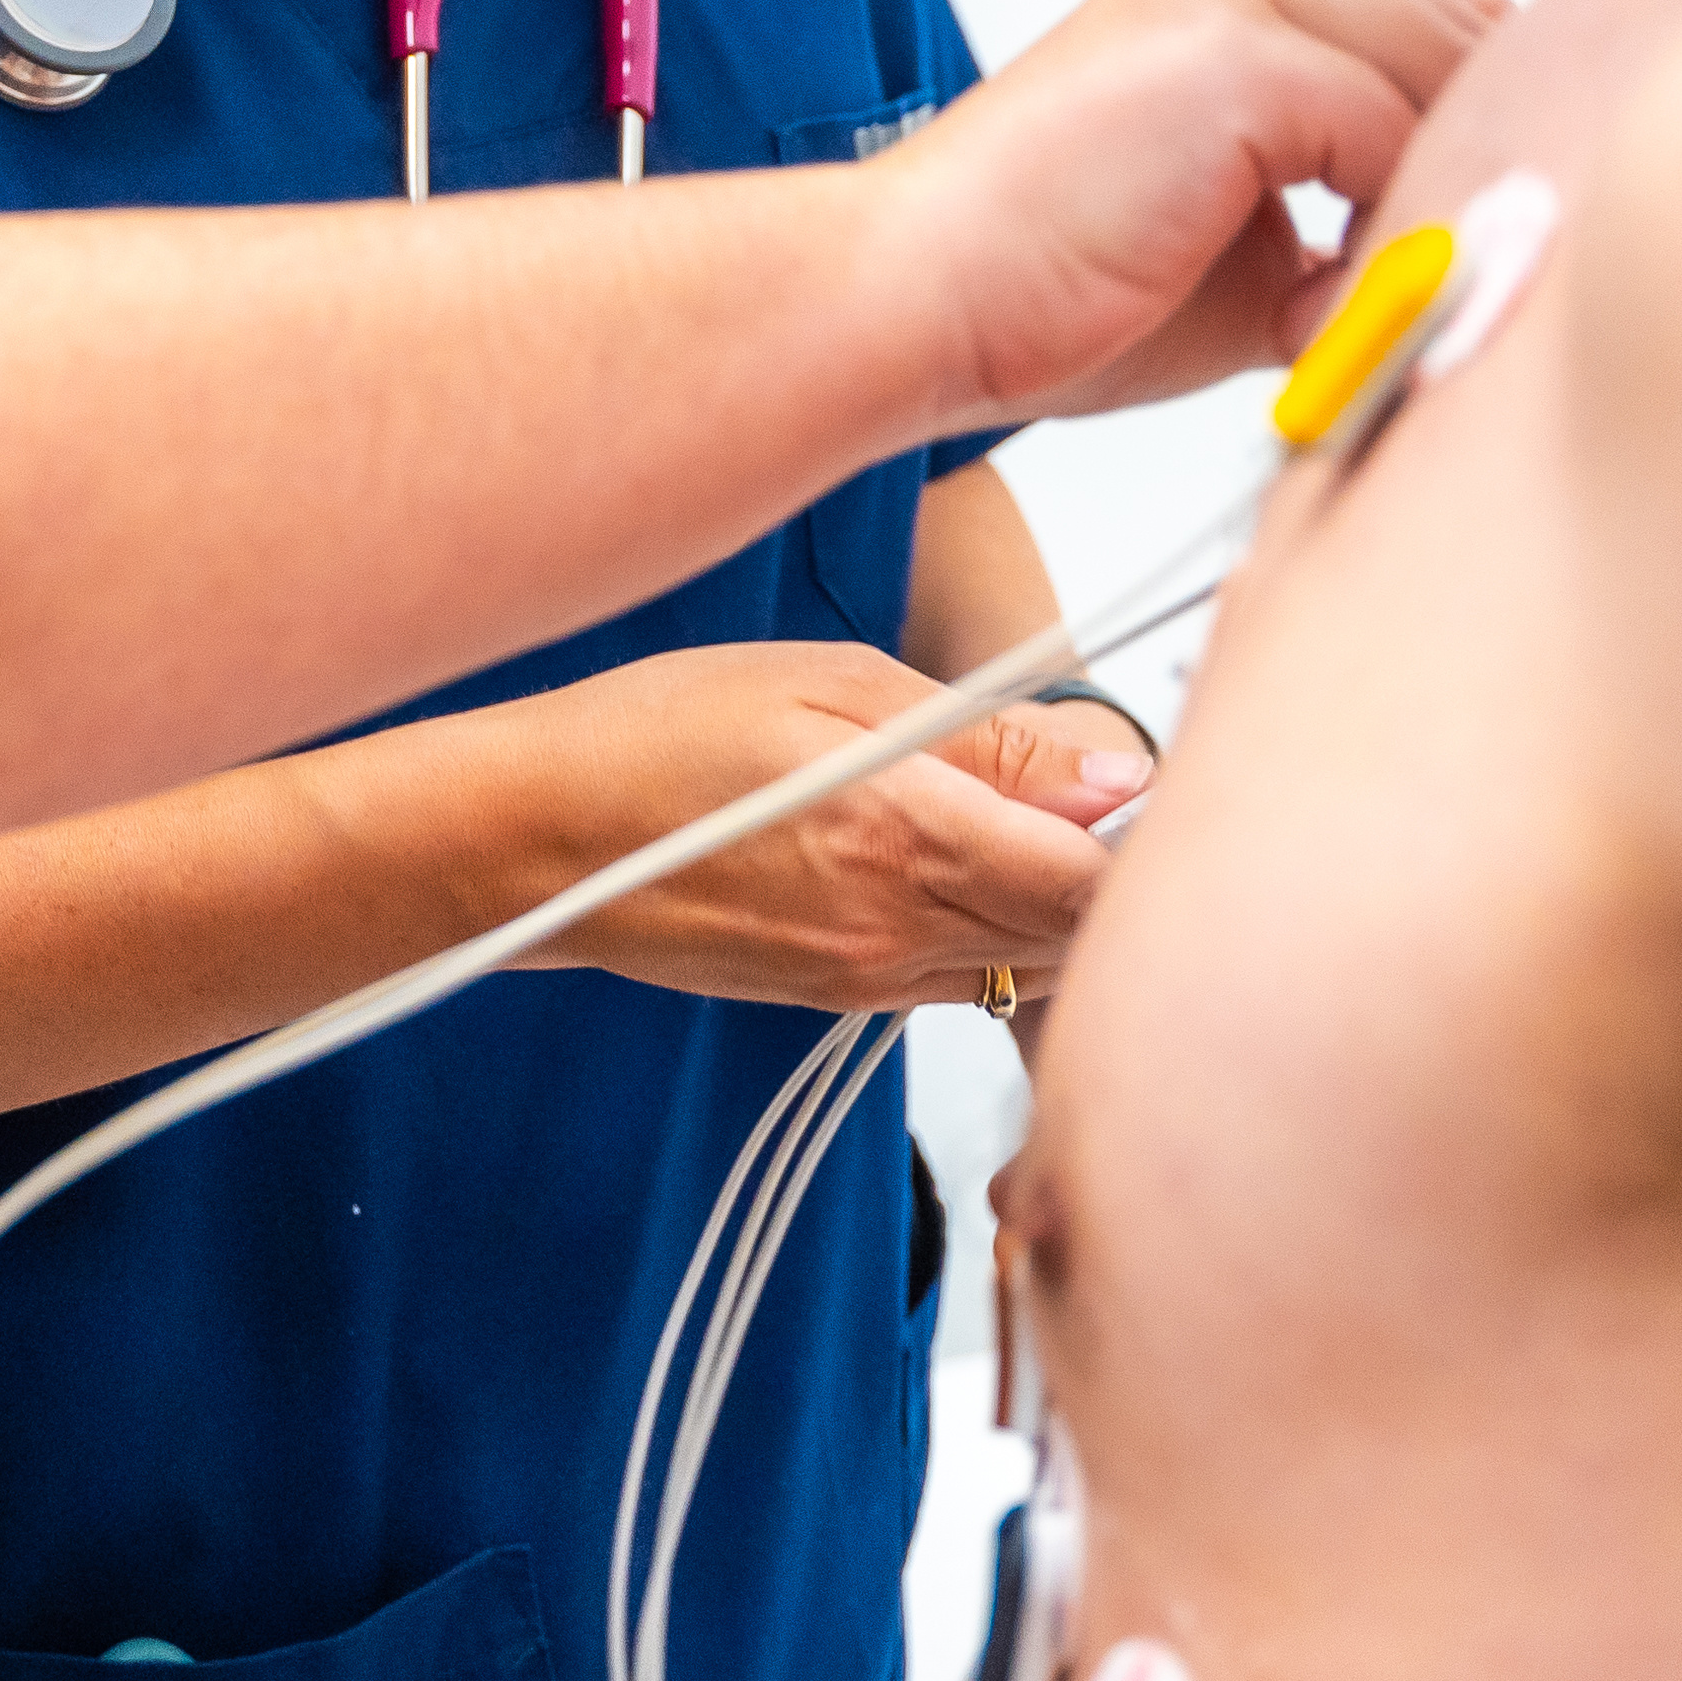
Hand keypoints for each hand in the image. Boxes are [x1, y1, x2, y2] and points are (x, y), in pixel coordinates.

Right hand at [447, 644, 1151, 1010]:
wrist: (531, 844)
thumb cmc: (658, 733)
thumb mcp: (827, 683)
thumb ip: (986, 738)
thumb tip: (1119, 775)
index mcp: (901, 836)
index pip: (1099, 879)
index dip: (1150, 834)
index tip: (1150, 774)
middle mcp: (898, 930)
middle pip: (1084, 935)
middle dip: (1123, 871)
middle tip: (1114, 788)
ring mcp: (872, 977)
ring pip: (1037, 969)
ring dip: (1064, 906)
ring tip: (1041, 820)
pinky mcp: (846, 997)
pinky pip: (973, 982)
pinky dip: (1003, 933)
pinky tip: (975, 866)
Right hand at [887, 0, 1501, 426]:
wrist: (909, 302)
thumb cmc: (1045, 297)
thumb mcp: (1247, 243)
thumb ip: (1353, 219)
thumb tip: (1462, 263)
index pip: (1426, 26)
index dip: (1463, 138)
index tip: (1441, 253)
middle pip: (1459, 32)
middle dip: (1472, 163)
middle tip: (1428, 294)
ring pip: (1447, 76)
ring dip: (1436, 202)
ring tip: (1359, 316)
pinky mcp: (1240, 58)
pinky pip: (1401, 135)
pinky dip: (1388, 239)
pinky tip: (1313, 319)